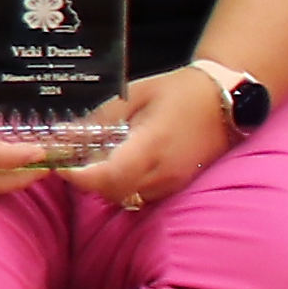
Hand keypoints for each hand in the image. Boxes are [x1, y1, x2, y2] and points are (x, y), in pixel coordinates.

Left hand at [60, 64, 238, 210]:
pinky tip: (122, 163)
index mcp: (152, 144)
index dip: (81, 178)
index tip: (62, 167)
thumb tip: (66, 134)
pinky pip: (142, 195)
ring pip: (127, 198)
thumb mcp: (134, 94)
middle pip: (113, 193)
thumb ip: (100, 118)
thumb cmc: (178, 91)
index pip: (109, 176)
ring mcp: (173, 182)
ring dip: (107, 185)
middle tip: (76, 160)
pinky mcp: (177, 186)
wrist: (225, 100)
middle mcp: (164, 171)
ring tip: (100, 159)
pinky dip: (126, 185)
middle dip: (89, 181)